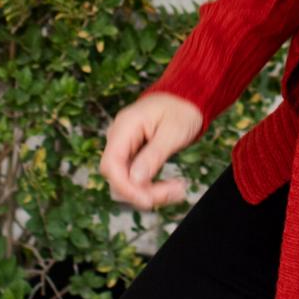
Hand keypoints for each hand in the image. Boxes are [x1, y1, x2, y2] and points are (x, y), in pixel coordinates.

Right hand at [99, 93, 202, 210]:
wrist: (187, 98)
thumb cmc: (182, 109)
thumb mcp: (173, 132)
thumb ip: (153, 155)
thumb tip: (135, 180)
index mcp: (125, 125)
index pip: (111, 163)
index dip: (125, 186)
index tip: (148, 200)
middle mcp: (119, 136)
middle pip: (118, 175)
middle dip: (143, 191)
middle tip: (176, 192)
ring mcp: (124, 146)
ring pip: (126, 180)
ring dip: (150, 191)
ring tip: (179, 190)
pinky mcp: (132, 154)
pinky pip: (135, 177)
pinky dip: (151, 186)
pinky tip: (171, 187)